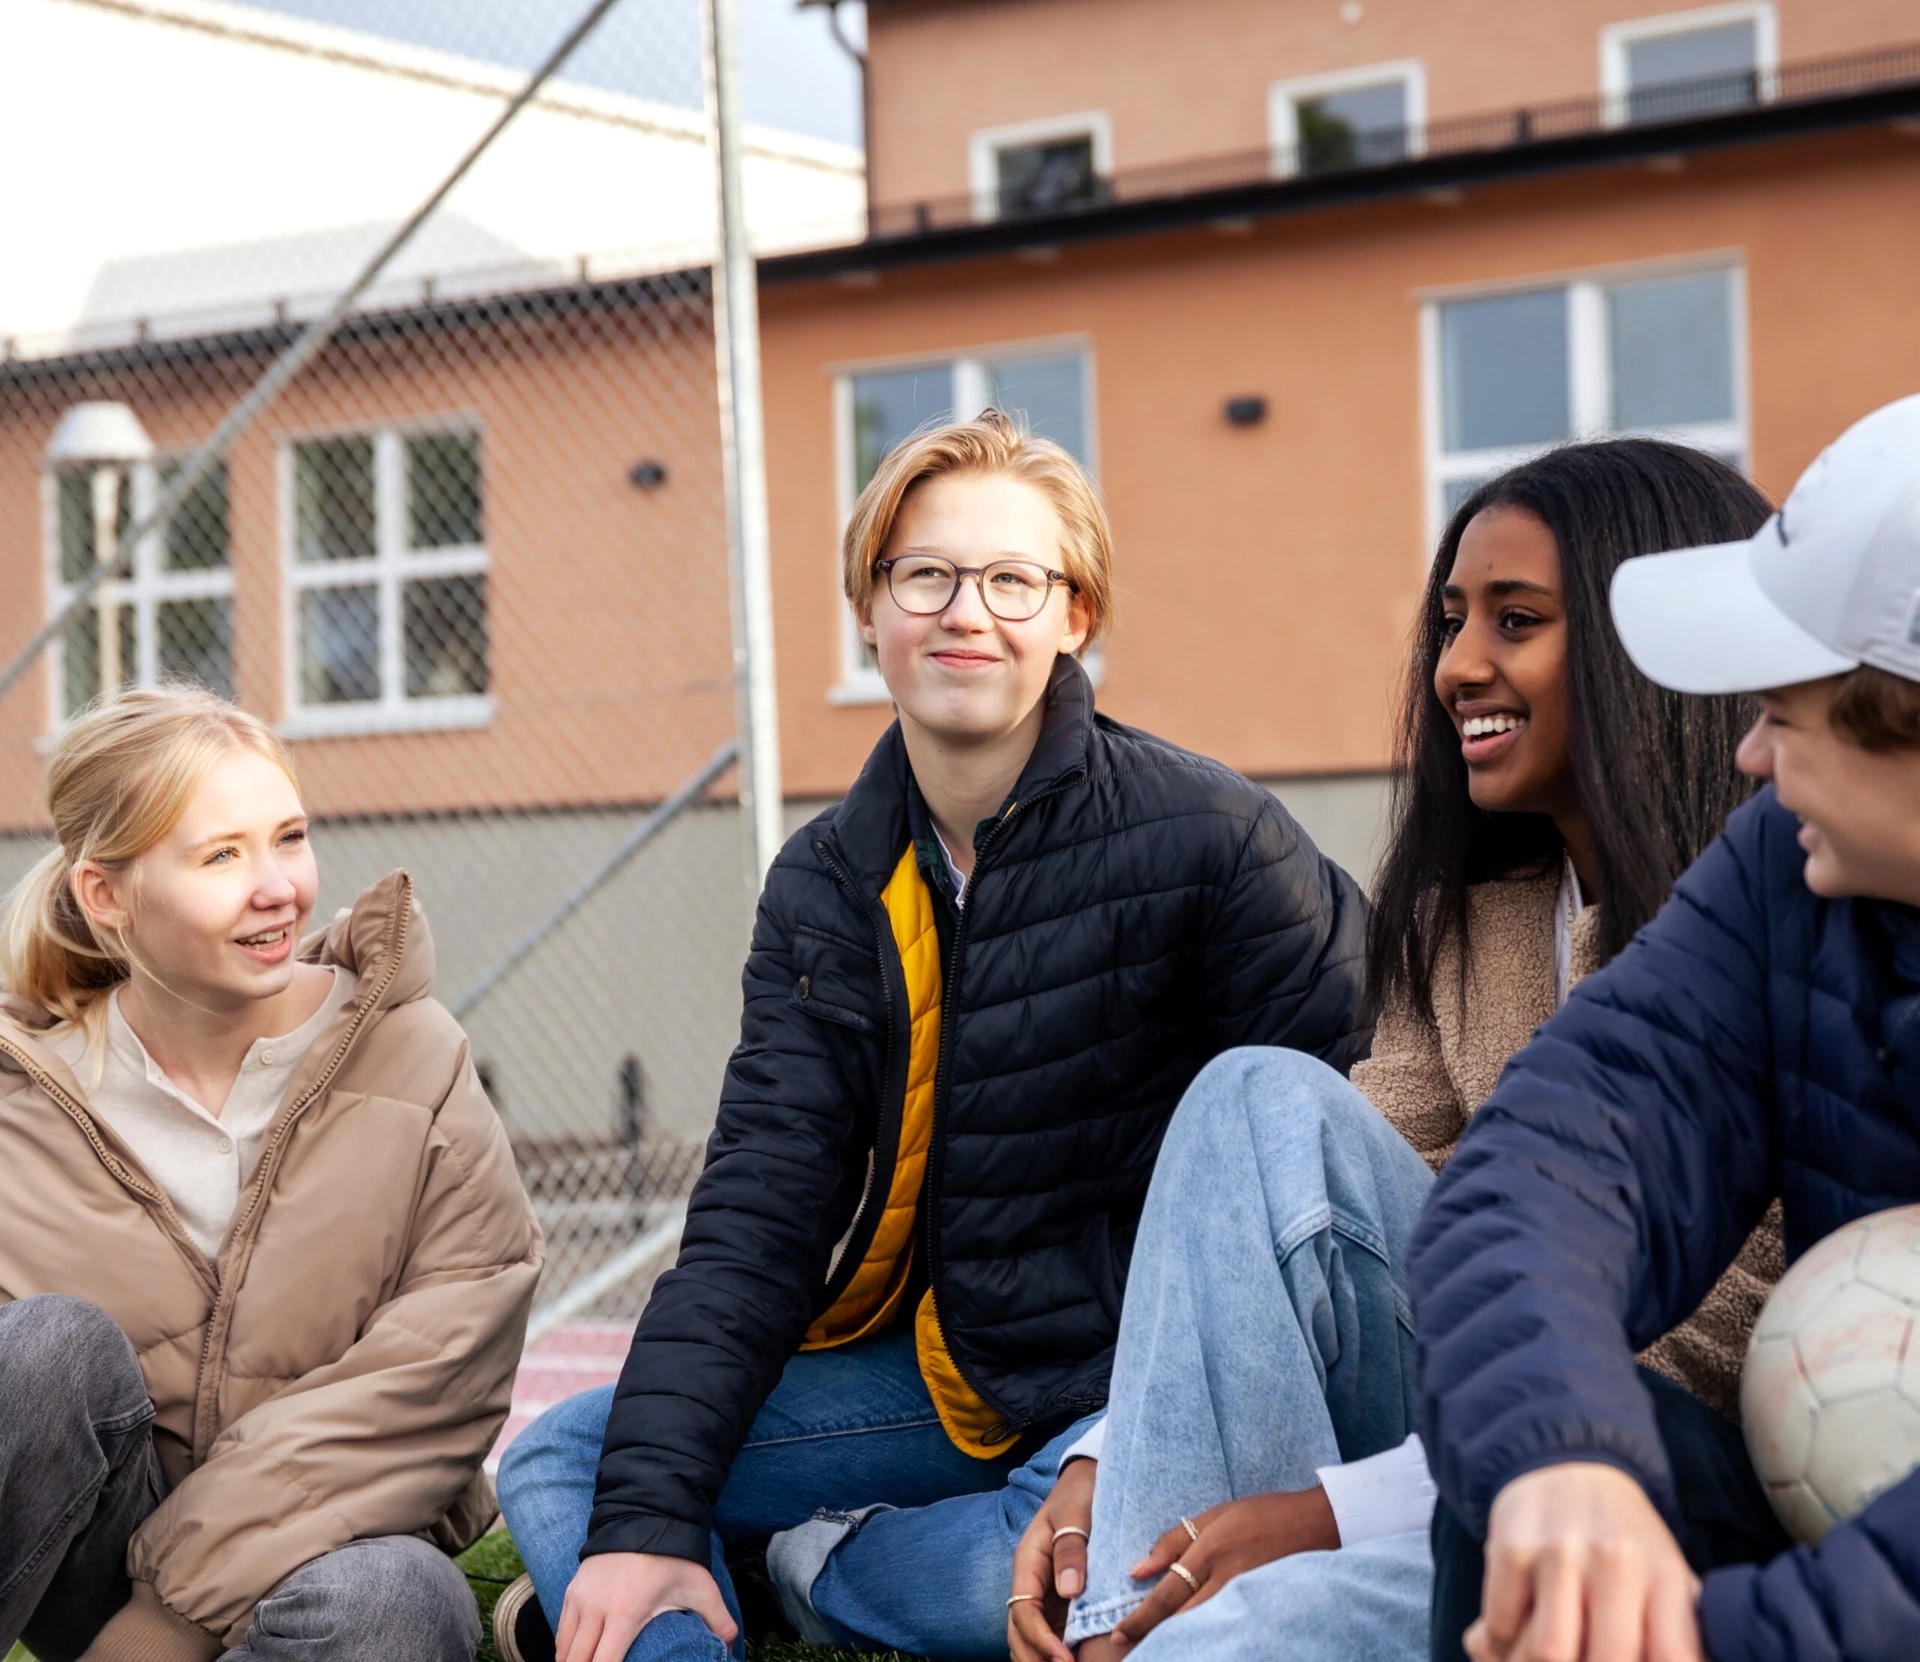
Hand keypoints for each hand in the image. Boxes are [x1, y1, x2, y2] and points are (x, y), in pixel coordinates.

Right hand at [555, 1551, 737, 1661]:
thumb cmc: (674, 1557)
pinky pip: (561, 1631)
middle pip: (578, 1661)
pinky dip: (566, 1649)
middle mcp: (596, 1608)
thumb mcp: (700, 1587)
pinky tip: (579, 1657)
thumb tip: (732, 1650)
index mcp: (626, 1613)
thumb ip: (719, 1621)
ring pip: (564, 1650)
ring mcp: (580, 1598)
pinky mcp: (572, 1590)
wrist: (646, 1514)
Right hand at [1009, 1455, 1097, 1661]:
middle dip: (1035, 1660)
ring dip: (1041, 1659)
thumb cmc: (1080, 1494)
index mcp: (1027, 1562)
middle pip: (1018, 1632)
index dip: (1042, 1640)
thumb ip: (1072, 1548)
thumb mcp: (1075, 1513)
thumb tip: (1070, 1590)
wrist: (1086, 1480)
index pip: (1024, 1612)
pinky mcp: (1058, 1598)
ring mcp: (1042, 1591)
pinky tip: (1076, 1660)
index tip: (1066, 1660)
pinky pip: (1050, 1630)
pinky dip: (1054, 1651)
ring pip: (1028, 1636)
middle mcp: (1030, 1581)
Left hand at [1109, 1486, 1338, 1647]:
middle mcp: (1227, 1577)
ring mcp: (1248, 1596)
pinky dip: (1209, 1641)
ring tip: (1155, 1655)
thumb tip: (1137, 1570)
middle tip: (1128, 1654)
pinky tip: (1196, 1649)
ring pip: (1205, 1630)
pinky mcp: (1264, 1608)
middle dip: (1153, 1639)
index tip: (1118, 1636)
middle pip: (1183, 1619)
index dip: (1140, 1618)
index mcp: (1210, 1550)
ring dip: (1179, 1644)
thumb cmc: (1262, 1514)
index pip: (1168, 1593)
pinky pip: (1230, 1630)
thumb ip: (1173, 1541)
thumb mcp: (1214, 1514)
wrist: (1318, 1523)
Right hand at [1467, 1463, 1701, 1661]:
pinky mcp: (1510, 1549)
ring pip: (1547, 1652)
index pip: (1673, 1657)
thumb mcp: (1667, 1578)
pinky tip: (1514, 1643)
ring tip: (1546, 1661)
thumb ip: (1680, 1636)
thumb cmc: (1626, 1542)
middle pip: (1607, 1660)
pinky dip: (1503, 1649)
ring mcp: (1559, 1553)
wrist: (1570, 1464)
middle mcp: (1614, 1560)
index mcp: (1663, 1575)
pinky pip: (1501, 1627)